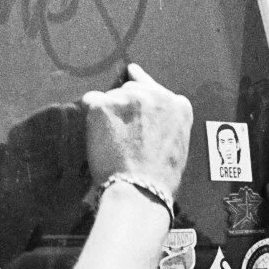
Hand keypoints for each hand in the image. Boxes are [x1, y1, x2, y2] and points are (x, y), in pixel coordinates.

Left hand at [80, 63, 192, 194]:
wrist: (140, 190)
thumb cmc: (160, 177)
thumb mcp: (178, 143)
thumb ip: (166, 121)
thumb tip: (149, 116)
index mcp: (178, 105)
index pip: (154, 87)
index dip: (141, 92)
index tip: (132, 78)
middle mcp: (154, 95)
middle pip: (131, 89)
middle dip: (125, 106)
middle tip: (122, 133)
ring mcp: (128, 98)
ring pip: (111, 96)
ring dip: (109, 113)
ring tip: (112, 142)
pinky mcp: (104, 105)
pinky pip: (91, 101)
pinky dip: (91, 116)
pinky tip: (97, 134)